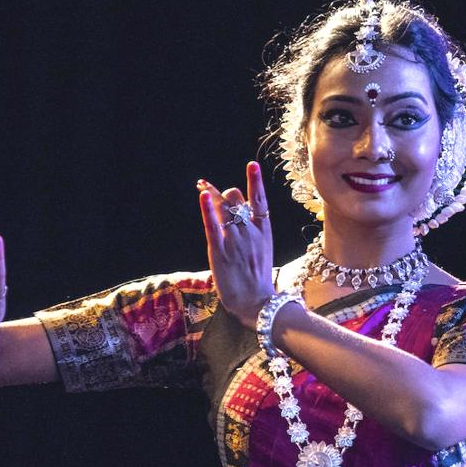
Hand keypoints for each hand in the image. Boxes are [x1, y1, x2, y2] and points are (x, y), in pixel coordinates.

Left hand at [198, 161, 275, 329]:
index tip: (252, 165)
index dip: (256, 181)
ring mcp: (235, 239)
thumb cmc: (258, 280)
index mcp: (263, 231)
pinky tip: (202, 195)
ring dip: (211, 194)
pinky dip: (207, 208)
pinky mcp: (219, 249)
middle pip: (237, 200)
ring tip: (202, 186)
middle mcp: (250, 231)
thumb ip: (254, 233)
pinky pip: (213, 224)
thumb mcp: (262, 251)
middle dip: (225, 194)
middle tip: (213, 191)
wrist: (256, 302)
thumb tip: (244, 219)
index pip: (260, 200)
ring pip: (223, 208)